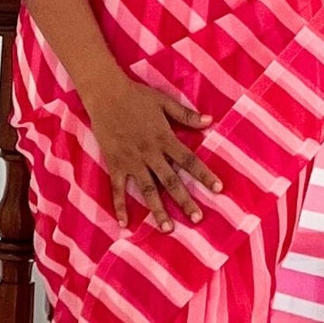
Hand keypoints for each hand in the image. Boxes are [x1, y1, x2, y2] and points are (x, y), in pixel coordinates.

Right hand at [82, 71, 222, 230]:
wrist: (106, 94)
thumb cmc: (137, 95)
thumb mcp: (165, 101)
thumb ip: (186, 115)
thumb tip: (210, 121)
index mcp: (164, 138)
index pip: (189, 160)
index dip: (204, 175)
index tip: (218, 189)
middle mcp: (150, 153)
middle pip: (170, 181)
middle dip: (184, 200)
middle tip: (197, 219)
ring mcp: (132, 161)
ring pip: (147, 190)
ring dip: (157, 210)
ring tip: (167, 228)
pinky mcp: (115, 164)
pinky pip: (117, 189)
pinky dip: (120, 206)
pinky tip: (124, 223)